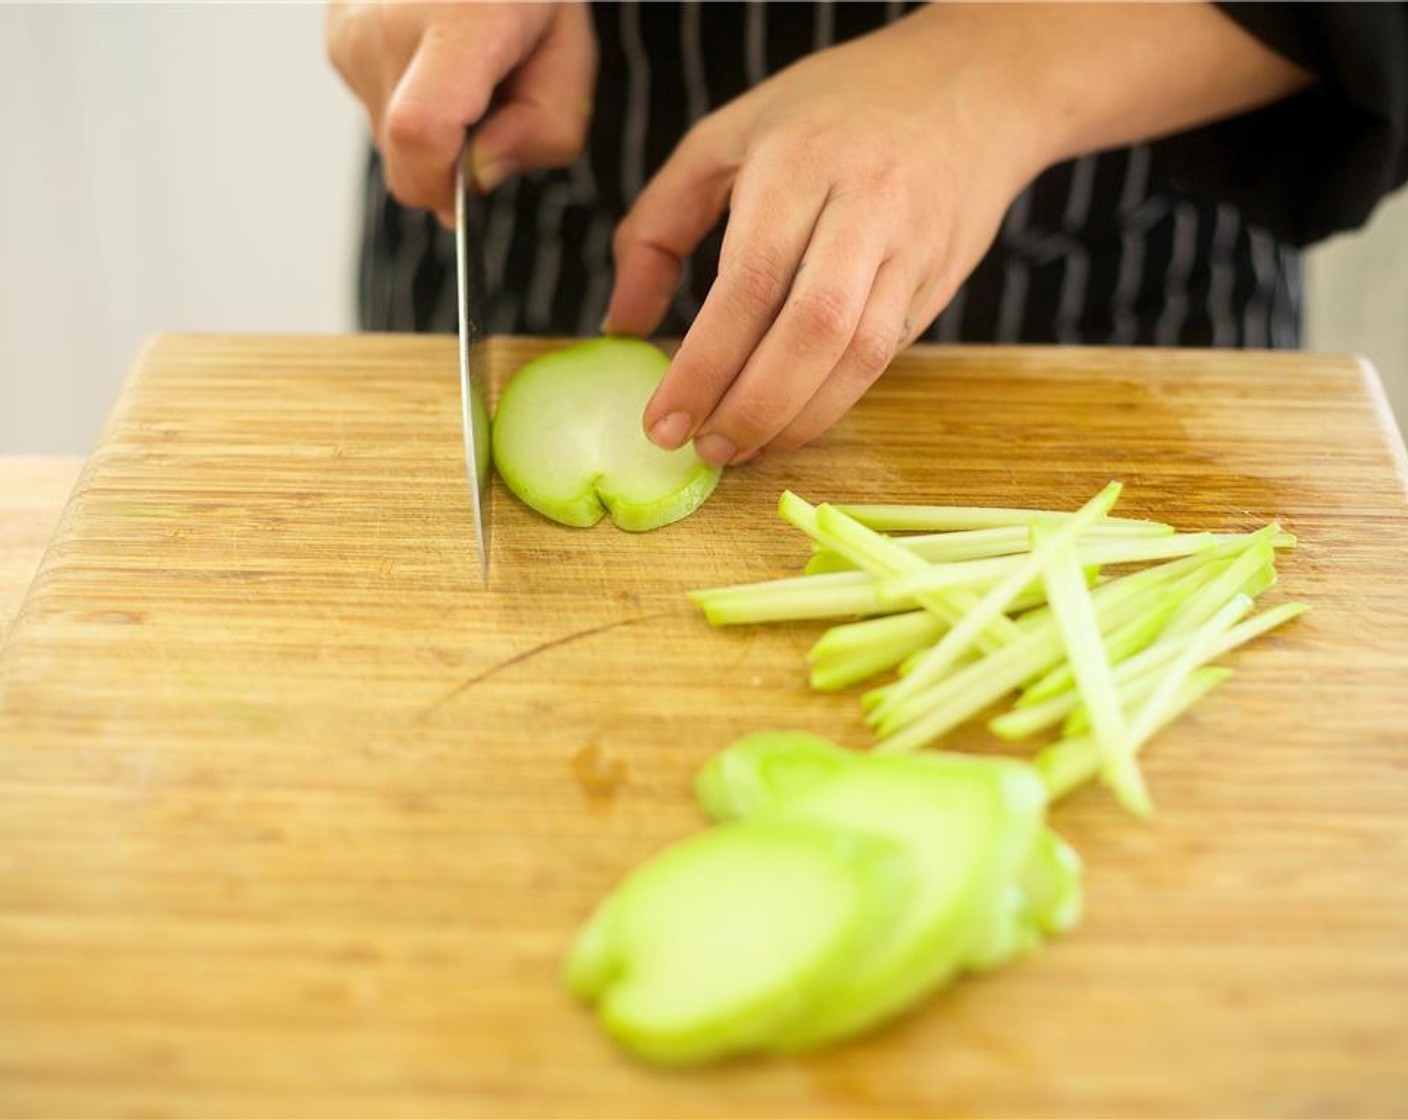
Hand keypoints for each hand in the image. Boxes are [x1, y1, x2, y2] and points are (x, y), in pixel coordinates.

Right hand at [326, 1, 596, 223]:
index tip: (473, 186)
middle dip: (452, 166)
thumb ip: (542, 131)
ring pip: (389, 142)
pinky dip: (412, 105)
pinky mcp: (337, 37)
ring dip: (435, 134)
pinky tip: (437, 60)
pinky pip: (376, 110)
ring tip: (465, 74)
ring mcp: (351, 30)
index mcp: (458, 22)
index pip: (420, 132)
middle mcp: (387, 25)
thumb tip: (479, 179)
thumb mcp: (570, 54)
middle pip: (404, 158)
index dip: (445, 182)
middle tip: (490, 110)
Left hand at [603, 8, 1040, 465]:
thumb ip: (659, 227)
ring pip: (857, 356)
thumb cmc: (832, 110)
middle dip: (752, 406)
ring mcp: (910, 247)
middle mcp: (863, 205)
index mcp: (798, 163)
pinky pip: (883, 358)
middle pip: (811, 330)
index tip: (663, 422)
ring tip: (742, 449)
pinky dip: (832, 402)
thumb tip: (620, 325)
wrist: (972, 85)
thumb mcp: (726, 138)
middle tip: (705, 450)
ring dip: (796, 419)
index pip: (748, 284)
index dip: (704, 366)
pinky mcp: (937, 281)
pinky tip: (790, 421)